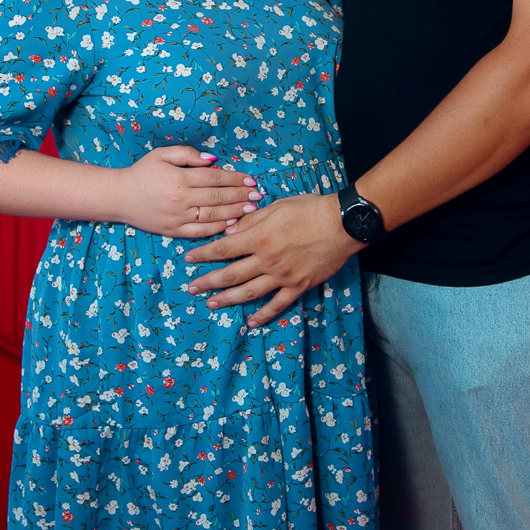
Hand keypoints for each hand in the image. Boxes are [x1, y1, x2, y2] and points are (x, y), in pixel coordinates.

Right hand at [114, 146, 260, 239]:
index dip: (235, 178)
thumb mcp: (162, 155)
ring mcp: (179, 217)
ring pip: (213, 215)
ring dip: (235, 212)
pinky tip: (232, 224)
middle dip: (241, 195)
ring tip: (251, 209)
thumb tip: (213, 159)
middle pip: (218, 197)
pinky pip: (201, 231)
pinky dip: (218, 228)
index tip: (251, 180)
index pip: (215, 178)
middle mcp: (182, 199)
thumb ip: (187, 154)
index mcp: (180, 178)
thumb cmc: (142, 173)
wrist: (119, 197)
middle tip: (257, 195)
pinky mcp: (175, 231)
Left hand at [183, 192, 363, 327]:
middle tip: (192, 288)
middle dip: (208, 282)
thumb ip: (251, 221)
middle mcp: (266, 260)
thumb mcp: (276, 207)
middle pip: (230, 274)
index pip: (223, 249)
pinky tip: (252, 322)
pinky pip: (278, 304)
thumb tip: (230, 232)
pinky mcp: (298, 286)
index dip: (203, 255)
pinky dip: (264, 315)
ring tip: (212, 303)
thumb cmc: (309, 210)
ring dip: (227, 299)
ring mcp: (282, 276)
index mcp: (258, 238)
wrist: (342, 225)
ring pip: (249, 292)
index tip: (188, 260)